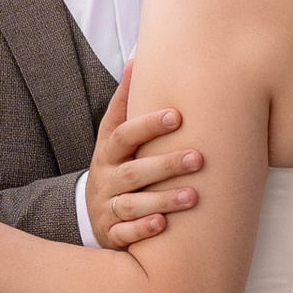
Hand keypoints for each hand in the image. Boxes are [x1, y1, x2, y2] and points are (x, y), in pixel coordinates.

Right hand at [86, 63, 205, 250]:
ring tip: (193, 197)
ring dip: (162, 200)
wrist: (94, 214)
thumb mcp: (114, 135)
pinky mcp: (112, 234)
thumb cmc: (116, 165)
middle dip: (165, 165)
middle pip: (133, 171)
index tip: (177, 115)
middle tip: (199, 158)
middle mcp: (106, 179)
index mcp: (108, 152)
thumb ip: (126, 102)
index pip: (124, 135)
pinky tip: (163, 225)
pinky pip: (125, 234)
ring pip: (132, 205)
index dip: (147, 125)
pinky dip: (143, 229)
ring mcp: (107, 208)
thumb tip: (136, 58)